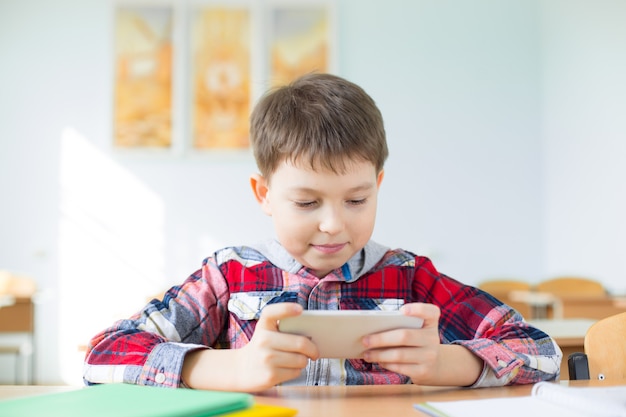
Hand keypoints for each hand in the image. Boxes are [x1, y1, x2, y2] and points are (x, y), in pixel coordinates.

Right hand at [182, 302, 318, 391]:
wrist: (242, 369)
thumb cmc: (262, 347)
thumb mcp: (267, 332)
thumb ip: (284, 328)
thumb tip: (312, 338)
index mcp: (263, 325)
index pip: (272, 312)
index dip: (287, 309)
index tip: (300, 310)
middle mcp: (263, 340)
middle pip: (301, 343)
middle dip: (313, 349)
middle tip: (315, 352)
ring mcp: (266, 358)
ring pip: (301, 359)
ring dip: (303, 361)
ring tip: (297, 359)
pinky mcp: (270, 375)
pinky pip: (296, 372)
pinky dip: (296, 371)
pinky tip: (287, 369)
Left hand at [361, 303, 482, 385]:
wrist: (434, 365)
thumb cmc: (416, 341)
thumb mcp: (416, 329)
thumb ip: (400, 325)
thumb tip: (372, 330)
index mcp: (431, 322)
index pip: (430, 312)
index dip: (418, 310)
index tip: (402, 310)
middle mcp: (432, 338)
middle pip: (404, 336)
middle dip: (381, 339)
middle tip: (365, 340)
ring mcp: (429, 356)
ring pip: (399, 355)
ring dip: (379, 354)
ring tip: (366, 354)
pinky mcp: (423, 371)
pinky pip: (400, 367)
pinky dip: (386, 363)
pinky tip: (377, 360)